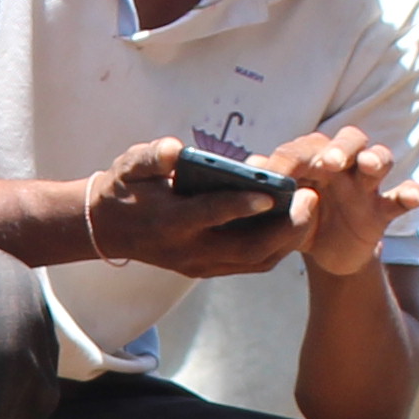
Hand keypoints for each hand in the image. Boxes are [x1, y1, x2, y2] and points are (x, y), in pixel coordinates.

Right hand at [74, 138, 305, 278]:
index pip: (210, 215)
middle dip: (284, 228)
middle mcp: (188, 250)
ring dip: (288, 240)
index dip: (241, 205)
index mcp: (169, 222)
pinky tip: (293, 223)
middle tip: (310, 200)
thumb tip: (173, 149)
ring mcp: (200, 264)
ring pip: (255, 261)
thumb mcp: (129, 165)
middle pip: (246, 249)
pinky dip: (277, 247)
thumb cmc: (125, 188)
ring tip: (309, 210)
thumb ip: (151, 157)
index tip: (271, 193)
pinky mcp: (208, 269)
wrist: (108, 228)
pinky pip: (251, 263)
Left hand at [267, 129, 418, 280]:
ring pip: (380, 157)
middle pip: (350, 139)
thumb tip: (251, 166)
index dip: (289, 161)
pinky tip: (412, 196)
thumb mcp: (281, 210)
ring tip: (369, 166)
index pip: (302, 150)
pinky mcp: (382, 208)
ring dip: (376, 159)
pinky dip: (411, 192)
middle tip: (331, 162)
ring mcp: (365, 185)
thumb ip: (270, 190)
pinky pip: (402, 195)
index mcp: (313, 160)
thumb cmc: (300, 220)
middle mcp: (343, 165)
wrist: (325, 254)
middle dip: (342, 147)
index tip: (274, 176)